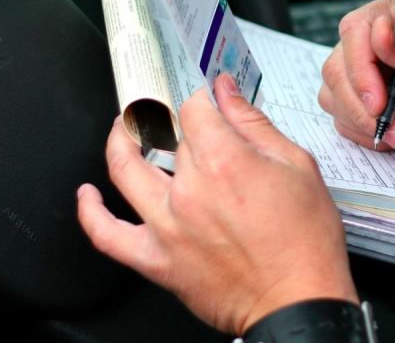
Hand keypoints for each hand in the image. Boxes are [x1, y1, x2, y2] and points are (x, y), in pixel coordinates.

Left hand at [77, 74, 357, 334]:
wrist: (299, 301)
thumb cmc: (305, 242)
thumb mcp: (297, 167)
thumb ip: (255, 125)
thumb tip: (228, 93)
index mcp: (224, 162)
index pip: (194, 108)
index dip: (201, 97)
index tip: (207, 100)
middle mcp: (189, 190)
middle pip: (167, 137)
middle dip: (177, 122)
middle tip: (184, 120)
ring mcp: (167, 226)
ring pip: (124, 170)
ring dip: (119, 142)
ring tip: (123, 131)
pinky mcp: (157, 260)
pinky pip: (107, 235)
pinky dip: (91, 212)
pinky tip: (89, 196)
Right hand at [319, 0, 394, 159]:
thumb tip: (379, 30)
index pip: (356, 31)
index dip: (360, 70)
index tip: (379, 103)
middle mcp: (380, 37)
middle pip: (338, 67)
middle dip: (363, 105)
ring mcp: (370, 69)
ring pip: (334, 94)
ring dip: (367, 122)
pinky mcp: (366, 98)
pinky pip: (343, 116)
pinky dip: (368, 132)